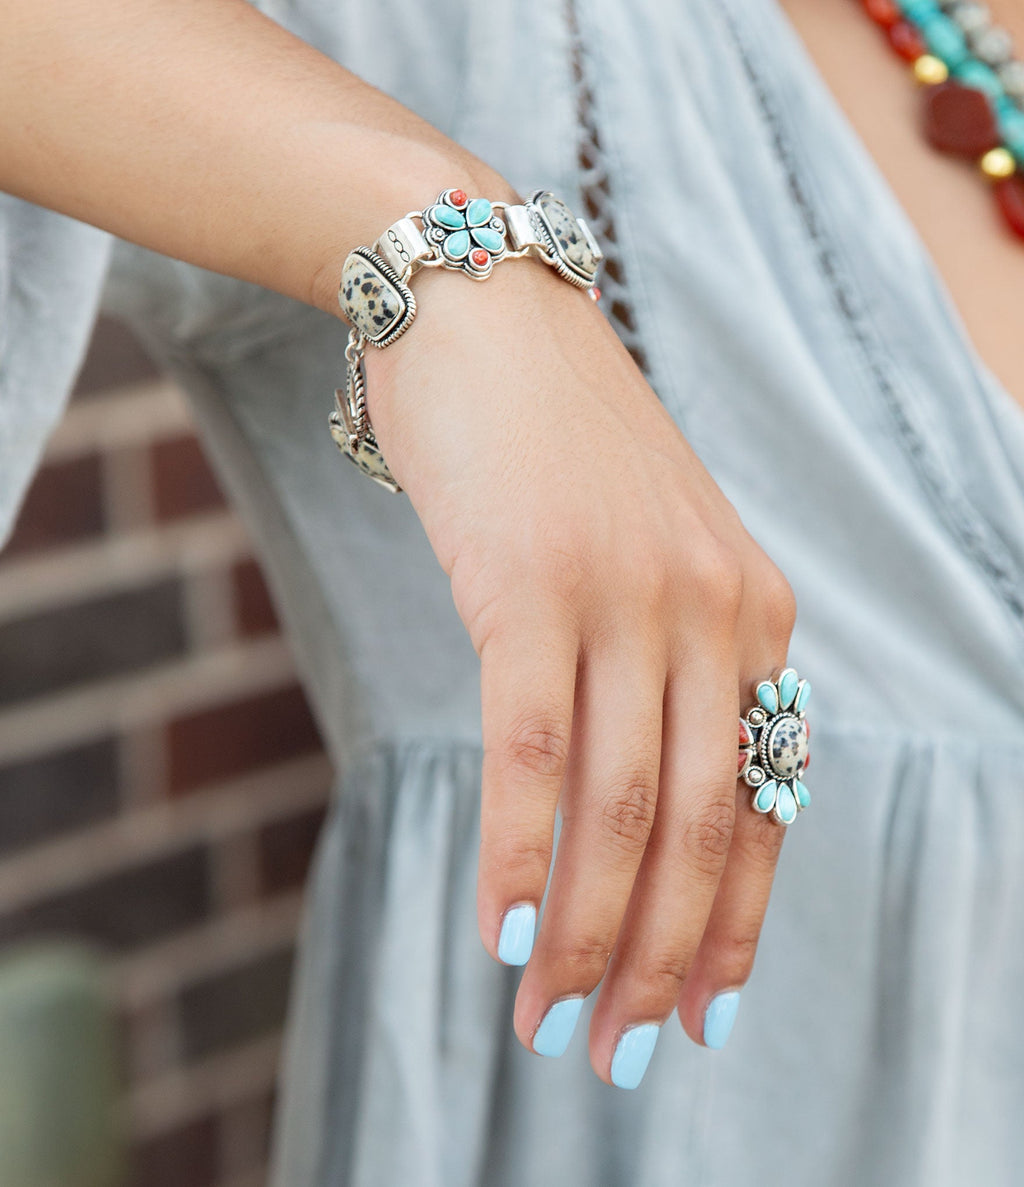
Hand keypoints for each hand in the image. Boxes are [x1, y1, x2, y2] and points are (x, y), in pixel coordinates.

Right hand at [364, 249, 796, 1086]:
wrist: (486, 310)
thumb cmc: (553, 448)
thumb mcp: (638, 560)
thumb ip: (654, 669)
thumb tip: (625, 804)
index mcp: (754, 615)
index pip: (766, 801)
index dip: (737, 921)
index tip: (703, 1010)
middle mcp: (715, 611)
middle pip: (707, 823)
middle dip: (667, 956)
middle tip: (621, 1051)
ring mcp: (630, 594)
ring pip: (625, 802)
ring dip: (590, 929)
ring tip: (553, 1018)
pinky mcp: (536, 581)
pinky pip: (535, 746)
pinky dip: (521, 851)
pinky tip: (499, 929)